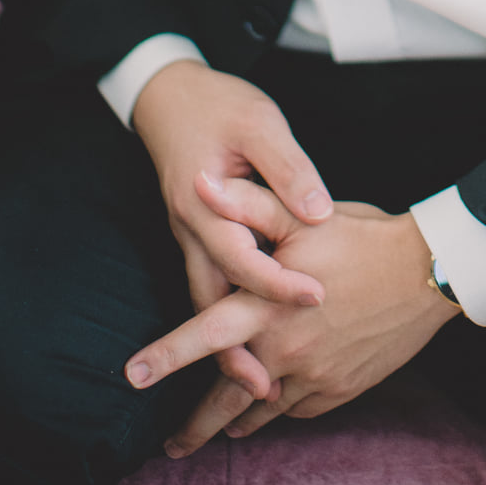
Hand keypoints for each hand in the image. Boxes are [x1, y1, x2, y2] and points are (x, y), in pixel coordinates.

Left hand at [124, 192, 457, 456]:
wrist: (428, 273)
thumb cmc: (364, 237)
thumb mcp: (305, 218)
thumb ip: (249, 205)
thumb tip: (202, 185)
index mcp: (271, 307)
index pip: (206, 335)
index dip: (166, 355)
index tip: (131, 375)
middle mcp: (286, 349)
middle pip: (227, 398)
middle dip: (194, 426)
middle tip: (172, 446)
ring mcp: (314, 375)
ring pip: (263, 412)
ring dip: (234, 424)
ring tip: (214, 433)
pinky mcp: (340, 389)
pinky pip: (298, 409)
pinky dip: (279, 410)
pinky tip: (272, 406)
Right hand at [132, 60, 333, 396]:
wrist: (167, 94)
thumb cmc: (218, 104)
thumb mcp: (260, 124)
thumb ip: (287, 169)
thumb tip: (317, 215)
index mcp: (205, 201)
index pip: (243, 256)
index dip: (279, 283)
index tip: (315, 300)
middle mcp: (191, 226)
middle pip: (209, 299)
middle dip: (234, 348)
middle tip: (267, 390)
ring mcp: (189, 233)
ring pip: (204, 297)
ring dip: (225, 341)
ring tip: (257, 383)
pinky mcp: (196, 233)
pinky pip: (208, 281)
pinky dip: (224, 313)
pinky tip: (245, 334)